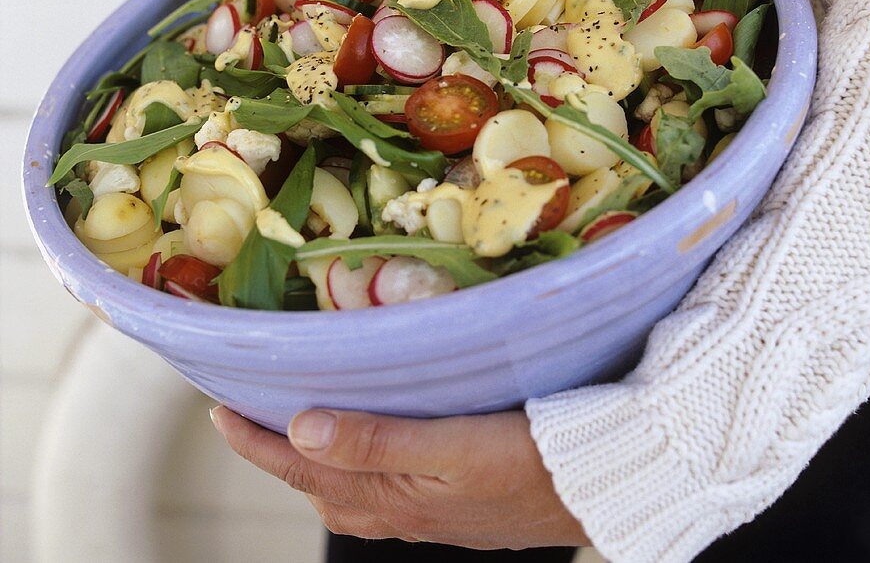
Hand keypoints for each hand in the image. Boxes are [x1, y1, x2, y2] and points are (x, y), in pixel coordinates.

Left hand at [211, 405, 586, 548]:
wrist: (598, 486)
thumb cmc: (532, 461)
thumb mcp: (452, 448)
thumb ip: (376, 440)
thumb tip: (299, 430)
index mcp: (393, 495)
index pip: (305, 469)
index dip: (257, 443)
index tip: (218, 411)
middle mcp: (402, 509)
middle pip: (319, 486)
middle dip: (275, 455)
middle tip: (244, 417)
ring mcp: (428, 511)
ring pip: (348, 494)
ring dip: (312, 467)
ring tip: (293, 433)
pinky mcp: (454, 504)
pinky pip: (383, 494)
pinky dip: (356, 473)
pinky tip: (368, 454)